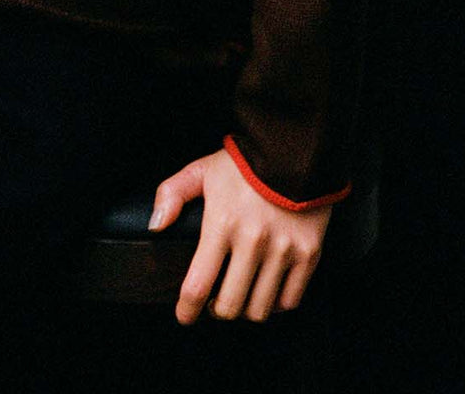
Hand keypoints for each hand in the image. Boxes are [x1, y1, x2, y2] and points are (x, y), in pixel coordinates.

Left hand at [149, 148, 330, 325]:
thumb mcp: (201, 170)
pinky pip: (290, 300)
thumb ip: (172, 194)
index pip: (199, 284)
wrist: (294, 150)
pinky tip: (266, 290)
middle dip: (217, 311)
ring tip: (240, 297)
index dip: (187, 308)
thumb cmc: (244, 163)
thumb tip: (156, 226)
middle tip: (214, 303)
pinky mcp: (308, 254)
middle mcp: (253, 241)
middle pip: (230, 305)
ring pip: (260, 309)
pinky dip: (276, 304)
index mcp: (222, 223)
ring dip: (245, 310)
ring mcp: (283, 250)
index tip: (184, 316)